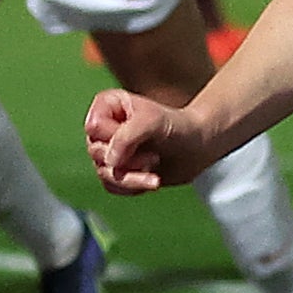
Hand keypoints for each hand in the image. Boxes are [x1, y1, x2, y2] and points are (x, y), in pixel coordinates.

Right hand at [86, 87, 221, 194]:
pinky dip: (133, 186)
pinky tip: (152, 178)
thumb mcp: (153, 121)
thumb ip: (126, 136)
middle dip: (128, 159)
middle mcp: (104, 128)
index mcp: (107, 105)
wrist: (198, 147)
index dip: (115, 136)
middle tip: (153, 155)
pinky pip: (113, 187)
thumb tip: (108, 162)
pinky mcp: (118, 171)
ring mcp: (110, 151)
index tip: (139, 135)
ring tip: (155, 165)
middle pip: (97, 152)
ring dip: (133, 175)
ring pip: (104, 172)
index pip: (94, 127)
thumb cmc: (177, 125)